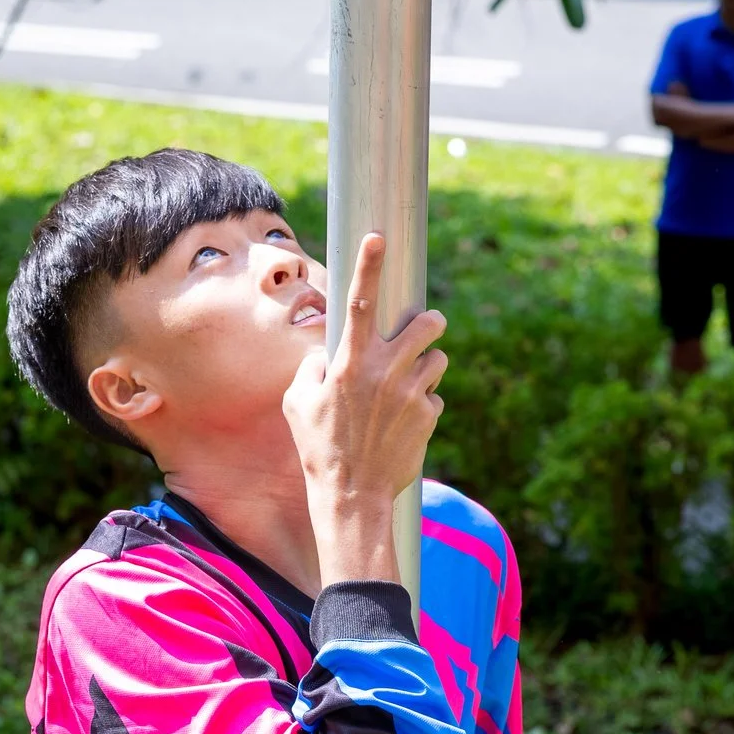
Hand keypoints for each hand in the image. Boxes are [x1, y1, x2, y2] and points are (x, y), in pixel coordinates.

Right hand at [283, 232, 447, 586]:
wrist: (352, 496)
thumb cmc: (318, 448)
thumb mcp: (296, 404)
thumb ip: (311, 370)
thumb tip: (326, 354)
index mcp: (350, 364)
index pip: (360, 303)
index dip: (369, 267)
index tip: (378, 237)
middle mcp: (385, 372)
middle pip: (425, 325)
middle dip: (429, 321)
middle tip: (423, 326)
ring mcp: (411, 394)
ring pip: (437, 358)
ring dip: (427, 364)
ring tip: (407, 385)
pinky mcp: (428, 416)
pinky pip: (434, 396)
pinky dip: (423, 403)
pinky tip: (404, 423)